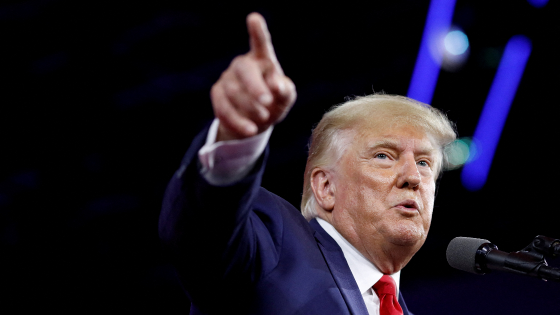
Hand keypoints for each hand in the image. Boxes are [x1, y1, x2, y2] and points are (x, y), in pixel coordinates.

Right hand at [210, 12, 296, 140]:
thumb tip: (276, 85)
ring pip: (233, 92)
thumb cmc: (275, 102)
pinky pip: (223, 108)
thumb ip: (285, 90)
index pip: (260, 44)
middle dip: (255, 87)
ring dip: (249, 107)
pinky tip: (250, 129)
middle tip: (267, 103)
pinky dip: (237, 120)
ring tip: (263, 119)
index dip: (257, 32)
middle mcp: (243, 65)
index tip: (254, 18)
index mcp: (263, 60)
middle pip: (244, 70)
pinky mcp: (217, 94)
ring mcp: (227, 78)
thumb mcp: (285, 97)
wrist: (256, 120)